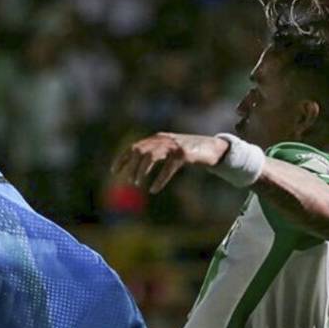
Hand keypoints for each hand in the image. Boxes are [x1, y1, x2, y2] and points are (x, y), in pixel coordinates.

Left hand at [111, 133, 228, 193]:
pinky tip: (154, 189)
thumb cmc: (191, 153)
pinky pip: (168, 168)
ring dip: (141, 170)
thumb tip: (139, 172)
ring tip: (137, 184)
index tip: (114, 172)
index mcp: (158, 138)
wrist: (214, 148)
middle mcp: (163, 139)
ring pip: (151, 156)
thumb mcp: (170, 152)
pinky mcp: (184, 154)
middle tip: (129, 182)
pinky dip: (160, 179)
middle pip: (140, 150)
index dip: (123, 158)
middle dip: (130, 166)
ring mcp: (174, 145)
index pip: (134, 147)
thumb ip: (157, 156)